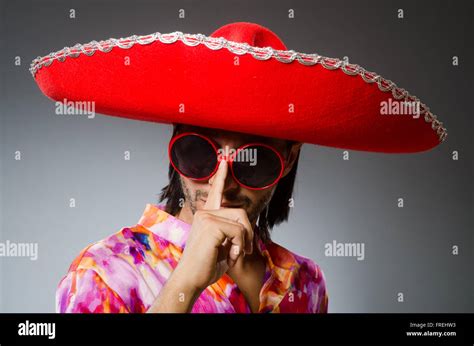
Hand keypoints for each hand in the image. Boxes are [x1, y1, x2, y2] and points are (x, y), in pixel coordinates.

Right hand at [173, 159, 253, 291]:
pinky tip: (231, 255)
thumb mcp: (223, 246)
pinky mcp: (210, 224)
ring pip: (242, 222)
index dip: (222, 175)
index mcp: (206, 216)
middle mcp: (205, 213)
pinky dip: (240, 246)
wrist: (191, 279)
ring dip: (244, 242)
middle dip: (248, 233)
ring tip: (235, 254)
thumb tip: (246, 226)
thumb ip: (231, 233)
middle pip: (241, 212)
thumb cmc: (206, 266)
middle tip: (243, 251)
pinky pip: (239, 231)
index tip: (226, 158)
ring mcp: (206, 217)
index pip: (216, 192)